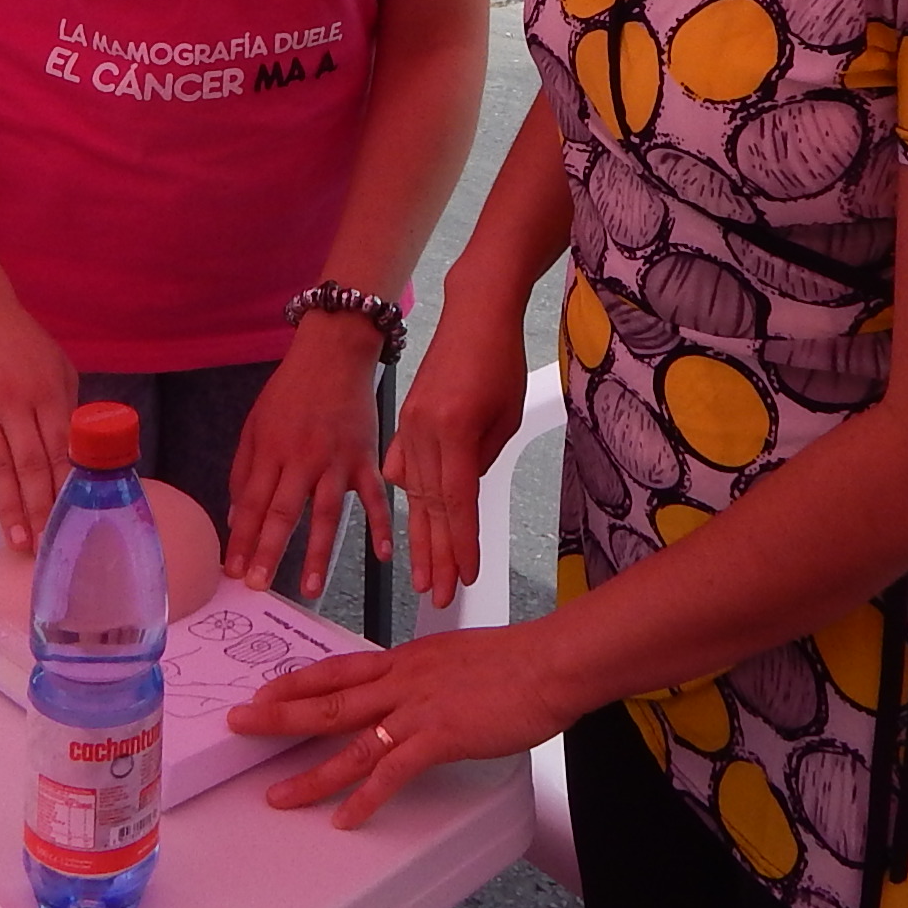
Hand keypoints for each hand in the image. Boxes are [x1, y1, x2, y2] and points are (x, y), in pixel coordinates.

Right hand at [0, 297, 78, 549]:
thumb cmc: (21, 340)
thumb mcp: (58, 365)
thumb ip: (69, 407)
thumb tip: (80, 454)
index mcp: (47, 392)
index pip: (61, 450)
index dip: (66, 488)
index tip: (72, 521)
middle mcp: (14, 402)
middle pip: (30, 465)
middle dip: (40, 509)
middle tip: (46, 545)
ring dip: (7, 506)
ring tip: (17, 540)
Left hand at [224, 315, 389, 596]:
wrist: (334, 353)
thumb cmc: (290, 389)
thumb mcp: (255, 422)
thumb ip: (243, 470)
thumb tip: (236, 517)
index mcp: (271, 450)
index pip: (252, 503)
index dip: (242, 539)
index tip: (233, 571)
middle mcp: (302, 459)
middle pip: (283, 512)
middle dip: (269, 552)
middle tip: (259, 586)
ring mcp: (337, 460)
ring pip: (326, 512)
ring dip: (318, 552)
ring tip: (310, 588)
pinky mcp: (365, 458)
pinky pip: (375, 497)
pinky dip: (380, 526)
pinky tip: (382, 555)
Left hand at [227, 626, 576, 827]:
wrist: (549, 662)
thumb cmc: (516, 661)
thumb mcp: (458, 657)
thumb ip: (430, 675)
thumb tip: (417, 688)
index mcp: (405, 660)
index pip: (338, 668)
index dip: (298, 681)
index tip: (266, 690)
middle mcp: (401, 681)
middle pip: (327, 701)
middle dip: (278, 715)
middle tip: (239, 724)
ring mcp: (417, 709)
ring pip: (349, 743)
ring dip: (309, 773)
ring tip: (277, 796)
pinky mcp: (439, 737)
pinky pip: (392, 773)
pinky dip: (365, 799)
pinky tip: (345, 820)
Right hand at [381, 309, 527, 609]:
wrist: (474, 312)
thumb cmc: (500, 359)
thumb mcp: (505, 415)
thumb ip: (482, 459)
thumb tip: (463, 492)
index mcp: (454, 430)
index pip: (458, 501)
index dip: (461, 543)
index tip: (465, 577)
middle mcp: (423, 432)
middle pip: (430, 505)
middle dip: (435, 554)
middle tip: (436, 595)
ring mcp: (408, 425)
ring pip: (413, 493)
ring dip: (420, 537)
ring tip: (422, 576)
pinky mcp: (404, 419)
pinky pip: (402, 468)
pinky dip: (407, 498)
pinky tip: (408, 526)